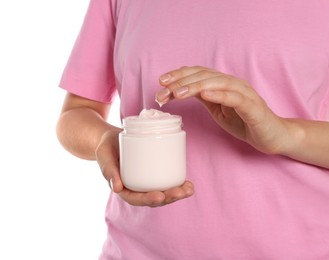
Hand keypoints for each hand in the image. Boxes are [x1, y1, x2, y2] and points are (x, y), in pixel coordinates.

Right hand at [95, 129, 193, 206]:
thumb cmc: (107, 149)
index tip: (160, 196)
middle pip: (154, 198)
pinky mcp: (154, 173)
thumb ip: (109, 171)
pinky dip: (178, 184)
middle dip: (169, 197)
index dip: (149, 200)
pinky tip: (188, 183)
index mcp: (124, 190)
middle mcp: (137, 189)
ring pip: (163, 192)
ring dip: (177, 193)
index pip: (137, 199)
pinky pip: (166, 182)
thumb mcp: (104, 158)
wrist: (112, 140)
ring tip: (189, 189)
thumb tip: (117, 188)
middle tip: (181, 192)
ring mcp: (147, 182)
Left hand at [156, 66, 289, 153]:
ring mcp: (244, 93)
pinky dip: (219, 94)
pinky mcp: (253, 106)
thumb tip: (180, 90)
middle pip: (204, 75)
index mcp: (222, 84)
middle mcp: (233, 84)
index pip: (198, 74)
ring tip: (177, 92)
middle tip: (163, 88)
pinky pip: (235, 98)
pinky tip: (204, 95)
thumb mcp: (217, 109)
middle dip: (181, 80)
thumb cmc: (244, 121)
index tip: (161, 82)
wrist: (272, 136)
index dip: (179, 75)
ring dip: (195, 86)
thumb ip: (204, 98)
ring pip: (217, 83)